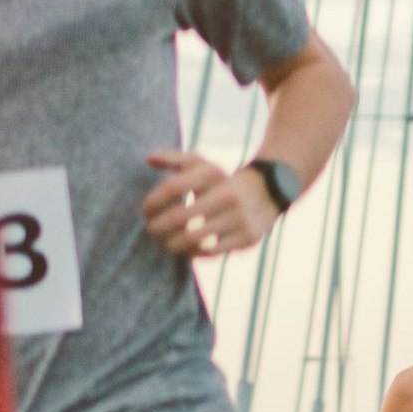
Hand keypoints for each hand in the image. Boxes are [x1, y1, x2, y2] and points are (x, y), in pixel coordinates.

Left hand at [140, 150, 279, 259]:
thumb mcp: (202, 165)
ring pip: (193, 238)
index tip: (145, 210)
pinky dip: (193, 252)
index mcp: (212, 173)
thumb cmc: (221, 181)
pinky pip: (211, 251)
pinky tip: (185, 249)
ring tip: (164, 243)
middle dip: (158, 227)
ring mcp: (239, 217)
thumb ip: (174, 159)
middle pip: (180, 217)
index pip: (172, 187)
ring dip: (171, 244)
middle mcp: (227, 194)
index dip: (153, 201)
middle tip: (151, 230)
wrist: (267, 193)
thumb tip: (148, 159)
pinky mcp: (247, 237)